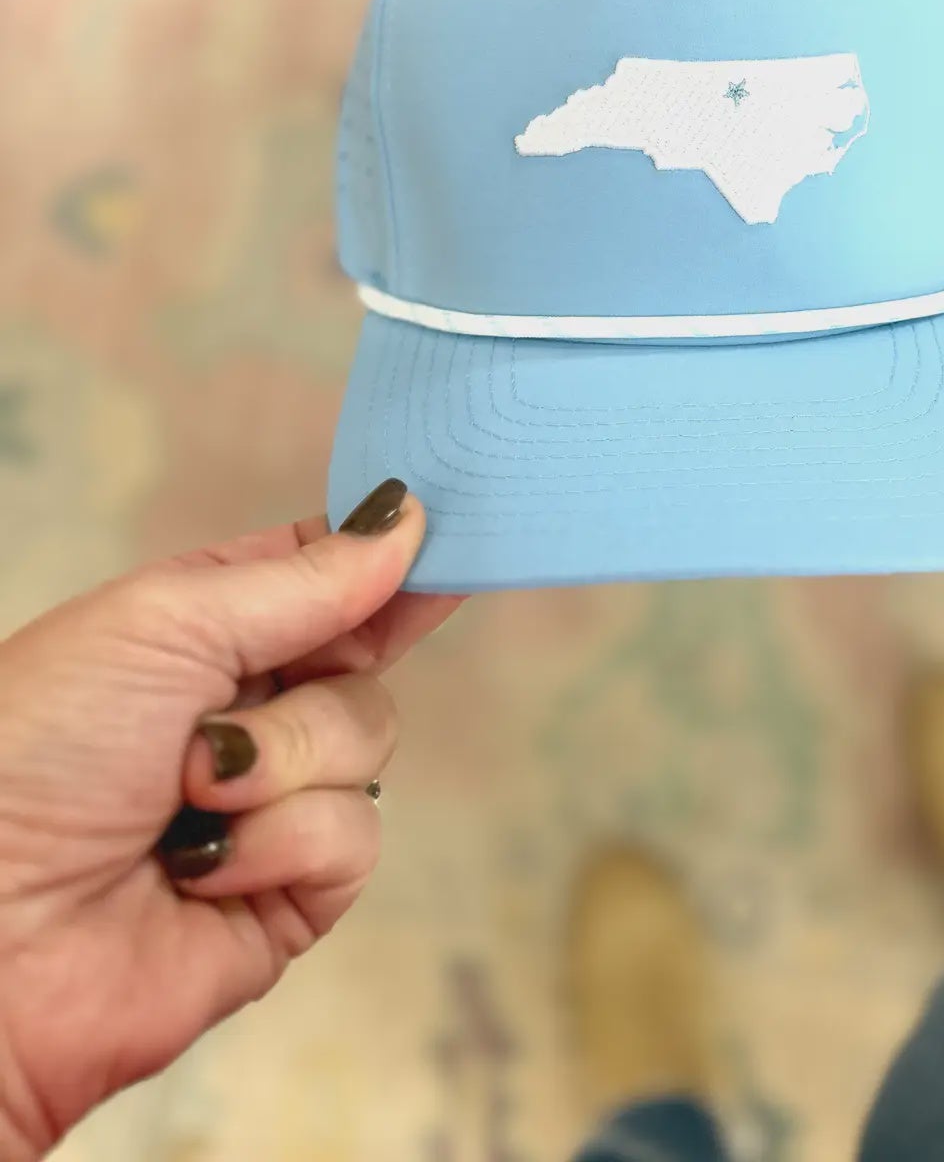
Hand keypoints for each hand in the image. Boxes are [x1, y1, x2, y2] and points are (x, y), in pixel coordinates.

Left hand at [0, 479, 461, 1158]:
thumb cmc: (35, 748)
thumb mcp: (166, 624)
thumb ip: (306, 578)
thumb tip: (407, 519)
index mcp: (213, 630)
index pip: (334, 578)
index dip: (388, 564)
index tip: (439, 545)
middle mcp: (253, 710)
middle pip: (369, 663)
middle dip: (306, 694)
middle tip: (220, 723)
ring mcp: (278, 801)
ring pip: (373, 744)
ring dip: (282, 769)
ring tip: (190, 803)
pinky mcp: (296, 889)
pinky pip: (356, 838)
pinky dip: (281, 846)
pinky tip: (203, 869)